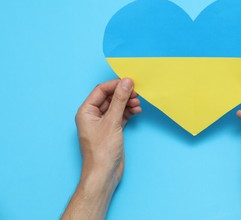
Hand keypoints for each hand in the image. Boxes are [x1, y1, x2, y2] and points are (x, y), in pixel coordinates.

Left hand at [62, 78, 140, 219]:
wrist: (104, 174)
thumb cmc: (102, 151)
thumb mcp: (112, 122)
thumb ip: (120, 100)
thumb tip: (126, 82)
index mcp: (86, 111)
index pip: (101, 90)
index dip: (115, 85)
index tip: (130, 82)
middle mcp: (93, 115)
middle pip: (109, 97)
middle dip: (123, 95)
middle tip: (136, 94)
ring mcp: (102, 123)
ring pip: (116, 106)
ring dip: (127, 103)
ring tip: (138, 104)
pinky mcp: (112, 130)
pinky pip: (121, 115)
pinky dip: (128, 112)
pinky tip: (136, 112)